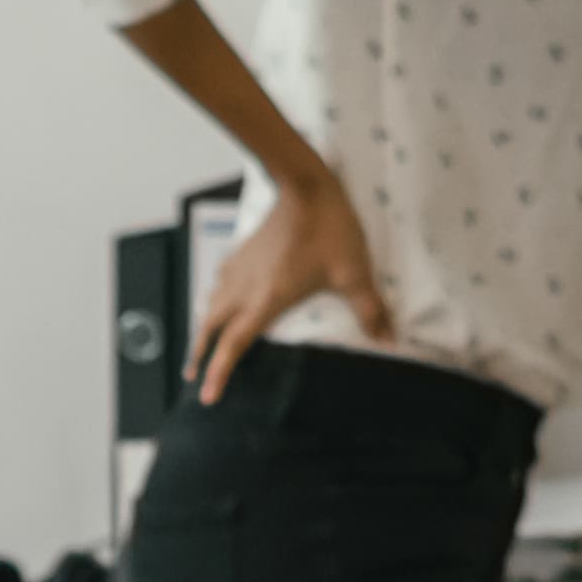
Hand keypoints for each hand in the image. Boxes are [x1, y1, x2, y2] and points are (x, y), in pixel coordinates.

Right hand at [187, 166, 384, 395]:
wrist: (307, 184)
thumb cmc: (330, 229)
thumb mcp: (355, 273)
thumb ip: (370, 309)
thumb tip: (390, 339)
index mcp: (267, 300)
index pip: (234, 345)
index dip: (218, 373)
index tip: (205, 396)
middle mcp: (246, 288)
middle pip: (211, 327)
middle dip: (199, 353)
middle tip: (191, 374)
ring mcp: (241, 267)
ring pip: (211, 303)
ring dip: (204, 326)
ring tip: (201, 341)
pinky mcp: (244, 250)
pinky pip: (220, 280)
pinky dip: (215, 295)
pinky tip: (220, 294)